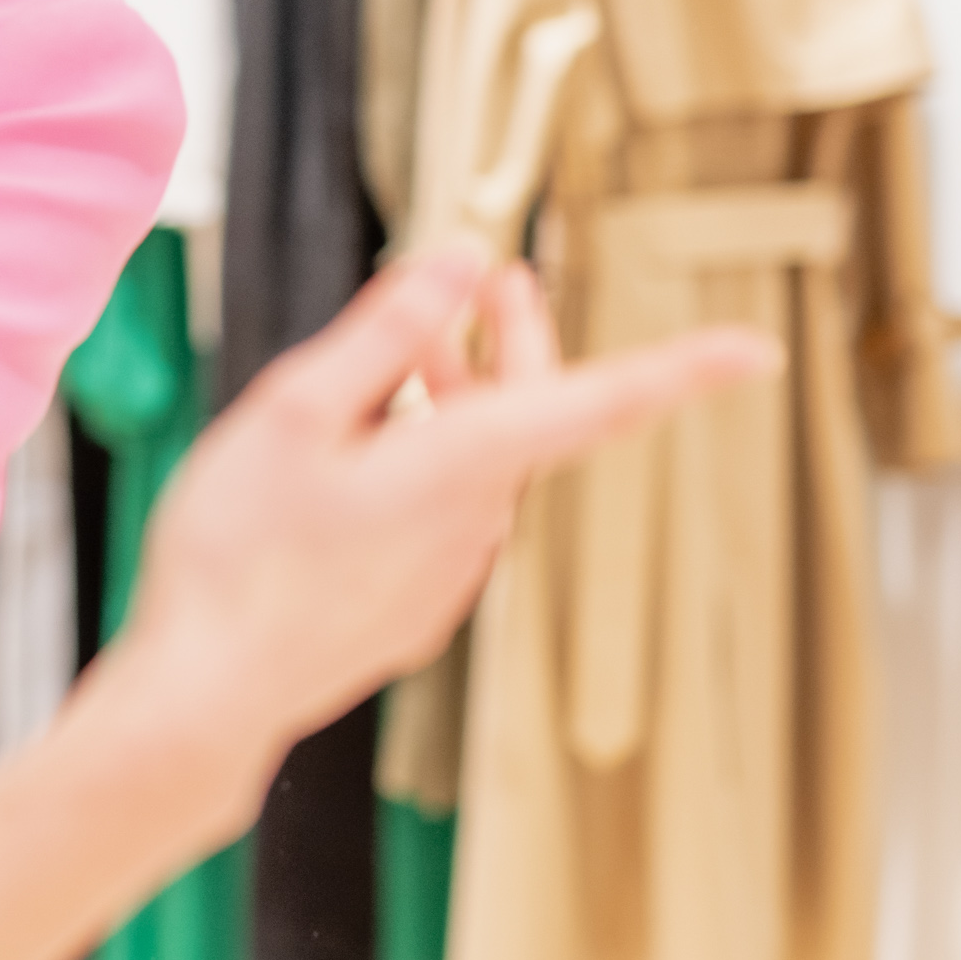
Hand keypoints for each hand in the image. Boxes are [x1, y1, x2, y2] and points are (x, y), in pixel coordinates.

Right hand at [105, 246, 777, 801]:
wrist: (205, 695)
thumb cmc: (237, 553)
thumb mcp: (294, 411)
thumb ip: (385, 333)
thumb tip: (460, 263)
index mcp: (460, 468)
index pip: (600, 405)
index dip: (684, 370)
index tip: (755, 351)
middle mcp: (476, 524)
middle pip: (530, 420)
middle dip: (518, 344)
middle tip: (491, 282)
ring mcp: (449, 575)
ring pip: (479, 466)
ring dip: (453, 403)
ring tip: (389, 364)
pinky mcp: (415, 609)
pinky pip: (441, 518)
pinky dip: (422, 465)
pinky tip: (350, 460)